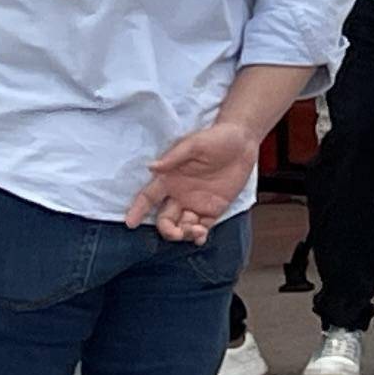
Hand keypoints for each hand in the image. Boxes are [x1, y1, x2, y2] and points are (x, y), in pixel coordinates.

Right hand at [128, 120, 258, 243]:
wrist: (244, 142)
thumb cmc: (216, 138)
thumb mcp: (194, 144)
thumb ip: (174, 157)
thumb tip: (151, 167)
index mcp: (170, 178)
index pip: (148, 197)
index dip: (137, 210)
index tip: (129, 223)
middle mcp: (179, 193)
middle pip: (164, 219)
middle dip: (167, 230)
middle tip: (177, 233)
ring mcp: (196, 203)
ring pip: (182, 226)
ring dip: (185, 234)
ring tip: (197, 231)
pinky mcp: (213, 208)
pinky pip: (202, 227)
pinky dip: (199, 236)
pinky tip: (201, 237)